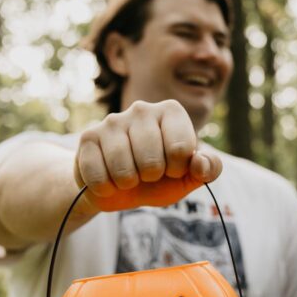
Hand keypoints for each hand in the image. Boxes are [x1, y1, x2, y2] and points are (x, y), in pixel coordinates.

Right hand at [74, 99, 221, 210]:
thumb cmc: (159, 178)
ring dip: (127, 183)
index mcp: (171, 112)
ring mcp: (112, 121)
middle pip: (152, 160)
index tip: (172, 168)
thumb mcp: (188, 177)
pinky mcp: (88, 137)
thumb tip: (200, 163)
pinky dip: (105, 188)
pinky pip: (97, 174)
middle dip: (151, 177)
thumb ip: (208, 169)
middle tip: (147, 173)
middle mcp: (142, 108)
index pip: (181, 149)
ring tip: (128, 176)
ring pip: (123, 168)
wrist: (118, 188)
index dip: (178, 170)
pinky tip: (108, 180)